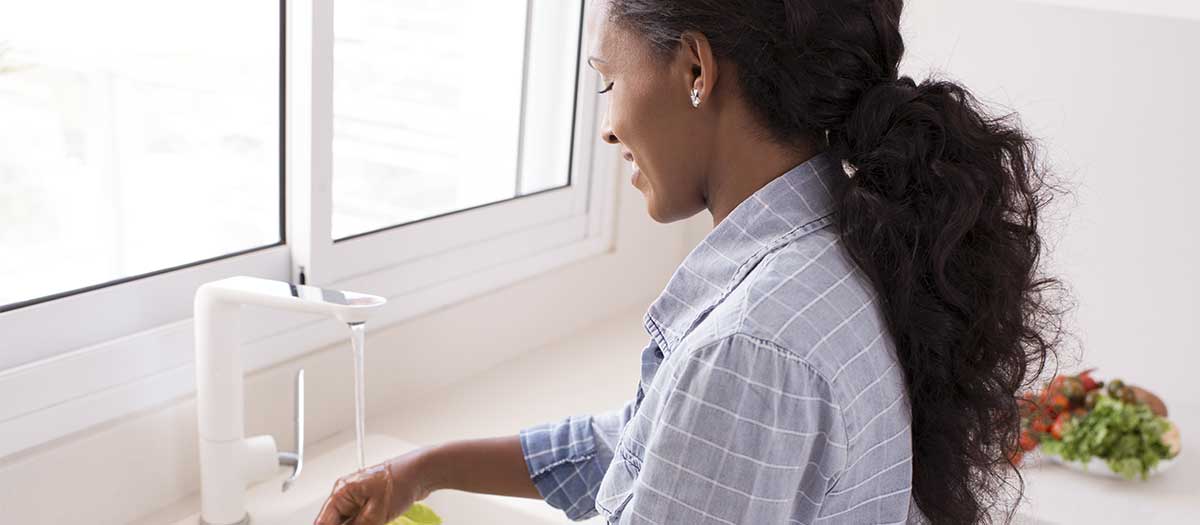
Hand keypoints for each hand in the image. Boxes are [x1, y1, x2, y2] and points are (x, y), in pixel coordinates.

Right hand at [313, 451, 433, 524]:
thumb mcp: (375, 514)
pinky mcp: (367, 501)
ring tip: (372, 522)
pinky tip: (373, 523)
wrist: (421, 472)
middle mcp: (346, 493)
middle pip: (334, 522)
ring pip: (347, 521)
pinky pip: (358, 519)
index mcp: (342, 492)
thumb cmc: (401, 482)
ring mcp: (357, 497)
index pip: (323, 521)